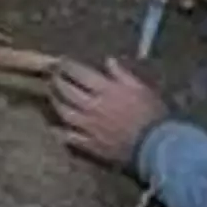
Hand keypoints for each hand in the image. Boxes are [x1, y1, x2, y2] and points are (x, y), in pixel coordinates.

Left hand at [50, 58, 167, 169]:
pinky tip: (55, 129)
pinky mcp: (90, 144)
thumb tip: (108, 61)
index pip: (79, 72)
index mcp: (105, 89)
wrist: (154, 146)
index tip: (62, 61)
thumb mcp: (141, 88)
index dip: (67, 65)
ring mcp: (88, 126)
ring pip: (64, 113)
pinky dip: (61, 132)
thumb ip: (122, 74)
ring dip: (56, 103)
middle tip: (52, 76)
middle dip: (56, 81)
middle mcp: (92, 105)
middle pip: (67, 91)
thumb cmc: (152, 114)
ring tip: (52, 97)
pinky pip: (70, 137)